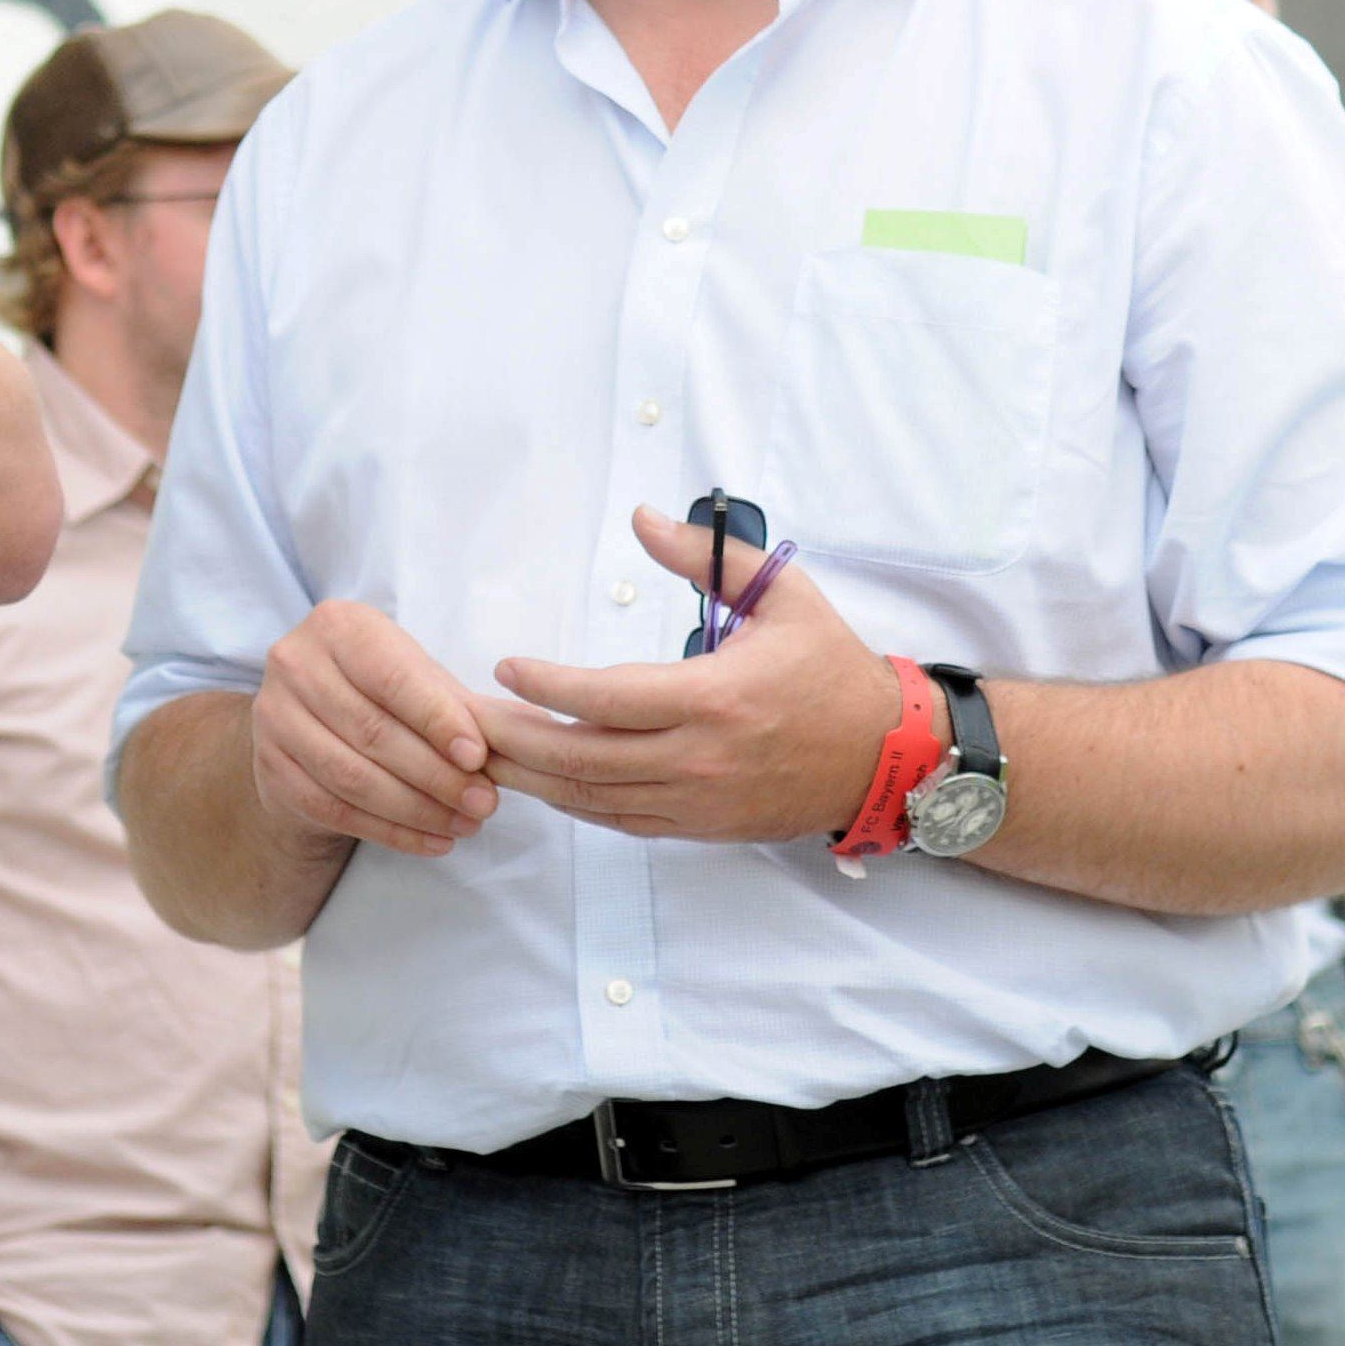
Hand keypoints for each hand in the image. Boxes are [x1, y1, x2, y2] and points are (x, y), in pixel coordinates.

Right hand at [250, 602, 499, 860]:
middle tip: (485, 804)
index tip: (479, 757)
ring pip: (352, 776)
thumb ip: (464, 704)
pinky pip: (335, 809)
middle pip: (372, 731)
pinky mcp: (270, 767)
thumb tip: (531, 731)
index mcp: (337, 626)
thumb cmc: (380, 691)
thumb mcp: (419, 679)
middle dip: (436, 774)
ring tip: (466, 825)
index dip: (437, 719)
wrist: (308, 720)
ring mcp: (274, 717)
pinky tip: (433, 841)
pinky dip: (390, 832)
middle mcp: (294, 663)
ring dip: (417, 809)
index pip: (391, 677)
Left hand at [469, 510, 905, 842]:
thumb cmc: (829, 667)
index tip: (504, 668)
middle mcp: (698, 759)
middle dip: (513, 740)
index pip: (607, 700)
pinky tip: (539, 781)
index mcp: (714, 698)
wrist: (886, 755)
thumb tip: (641, 518)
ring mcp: (697, 802)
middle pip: (582, 758)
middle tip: (459, 719)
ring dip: (531, 777)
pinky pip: (619, 820)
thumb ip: (707, 557)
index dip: (547, 688)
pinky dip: (573, 803)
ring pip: (593, 799)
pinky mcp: (699, 827)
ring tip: (478, 753)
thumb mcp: (782, 595)